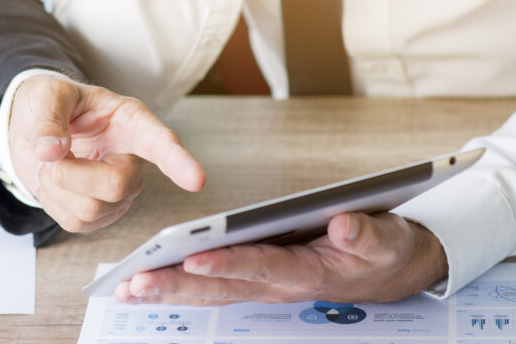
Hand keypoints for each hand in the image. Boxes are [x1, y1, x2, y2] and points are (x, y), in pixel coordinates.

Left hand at [8, 76, 205, 231]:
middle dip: (70, 173)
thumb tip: (50, 152)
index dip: (178, 162)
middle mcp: (133, 160)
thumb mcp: (45, 95)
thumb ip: (48, 119)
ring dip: (56, 186)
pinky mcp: (99, 215)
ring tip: (54, 162)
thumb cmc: (50, 104)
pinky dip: (52, 201)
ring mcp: (119, 192)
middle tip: (49, 152)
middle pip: (116, 185)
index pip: (160, 143)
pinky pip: (75, 223)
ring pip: (91, 209)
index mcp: (130, 122)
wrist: (31, 129)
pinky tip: (55, 181)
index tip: (196, 180)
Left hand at [117, 212, 447, 305]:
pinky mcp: (253, 279)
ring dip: (168, 290)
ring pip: (209, 292)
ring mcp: (263, 285)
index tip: (194, 260)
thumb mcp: (386, 239)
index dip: (228, 265)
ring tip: (126, 288)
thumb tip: (343, 223)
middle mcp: (277, 284)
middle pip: (222, 288)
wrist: (389, 271)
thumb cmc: (382, 251)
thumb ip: (366, 234)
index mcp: (308, 271)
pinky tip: (144, 284)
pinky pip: (210, 287)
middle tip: (136, 283)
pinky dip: (176, 286)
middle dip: (177, 285)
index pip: (261, 267)